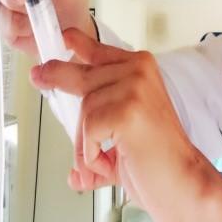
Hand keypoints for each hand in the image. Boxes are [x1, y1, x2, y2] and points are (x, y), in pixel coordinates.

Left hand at [30, 29, 208, 221]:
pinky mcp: (127, 110)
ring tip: (103, 160)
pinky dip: (92, 153)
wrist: (183, 184)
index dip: (75, 43)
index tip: (61, 38)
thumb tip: (72, 173)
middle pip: (80, 74)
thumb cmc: (157, 161)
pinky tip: (110, 162)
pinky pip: (89, 129)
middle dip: (55, 78)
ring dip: (85, 143)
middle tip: (38, 77)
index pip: (98, 49)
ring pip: (84, 108)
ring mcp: (134, 88)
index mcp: (140, 69)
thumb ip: (98, 144)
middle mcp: (139, 71)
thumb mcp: (122, 137)